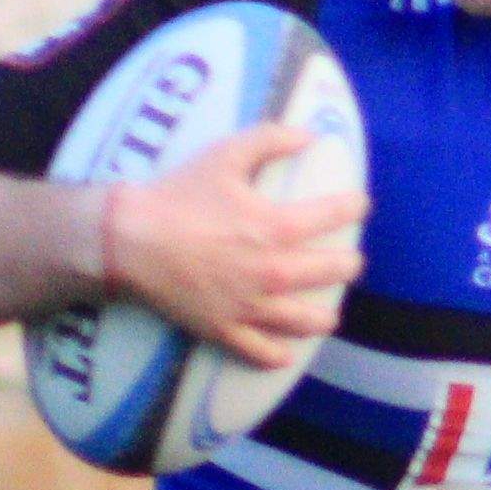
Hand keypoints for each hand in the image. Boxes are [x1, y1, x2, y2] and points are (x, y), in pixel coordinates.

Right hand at [103, 121, 361, 371]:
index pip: (334, 215)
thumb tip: (309, 134)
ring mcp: (250, 306)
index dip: (354, 207)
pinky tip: (286, 353)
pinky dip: (278, 355)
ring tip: (329, 315)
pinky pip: (261, 352)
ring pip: (305, 321)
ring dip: (325, 317)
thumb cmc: (178, 195)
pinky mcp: (224, 329)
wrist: (130, 240)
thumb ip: (270, 139)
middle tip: (348, 262)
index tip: (360, 205)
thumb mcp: (225, 154)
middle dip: (348, 264)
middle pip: (332, 272)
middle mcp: (273, 271)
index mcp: (276, 226)